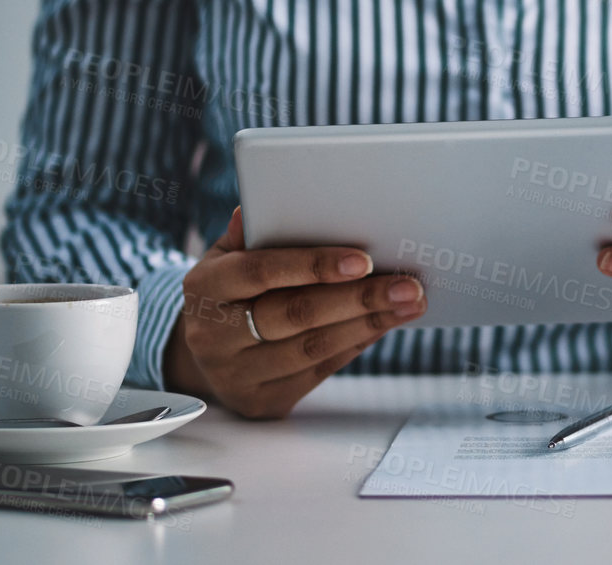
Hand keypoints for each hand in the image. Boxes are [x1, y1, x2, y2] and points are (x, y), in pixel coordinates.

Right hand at [164, 207, 425, 418]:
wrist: (202, 359)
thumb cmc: (228, 293)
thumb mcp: (225, 258)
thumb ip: (248, 236)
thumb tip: (255, 209)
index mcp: (206, 288)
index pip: (261, 271)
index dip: (313, 265)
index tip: (363, 259)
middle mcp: (215, 335)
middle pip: (296, 314)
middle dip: (359, 298)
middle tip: (407, 285)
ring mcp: (237, 374)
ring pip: (313, 347)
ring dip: (369, 324)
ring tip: (409, 304)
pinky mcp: (262, 401)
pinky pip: (320, 371)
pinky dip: (357, 345)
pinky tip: (385, 324)